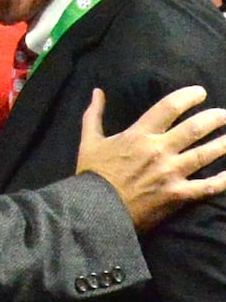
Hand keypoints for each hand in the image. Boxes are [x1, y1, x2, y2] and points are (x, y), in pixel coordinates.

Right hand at [78, 85, 225, 231]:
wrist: (97, 209)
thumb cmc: (93, 174)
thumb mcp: (89, 140)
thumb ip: (94, 114)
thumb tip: (97, 92)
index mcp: (139, 135)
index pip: (168, 108)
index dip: (188, 97)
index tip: (200, 93)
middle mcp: (159, 150)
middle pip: (194, 129)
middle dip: (214, 118)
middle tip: (224, 114)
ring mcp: (171, 173)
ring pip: (205, 154)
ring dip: (223, 144)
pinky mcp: (179, 195)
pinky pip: (208, 186)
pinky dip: (223, 180)